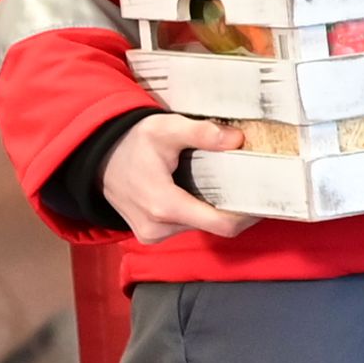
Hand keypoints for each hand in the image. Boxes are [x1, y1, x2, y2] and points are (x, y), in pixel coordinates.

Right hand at [100, 111, 253, 243]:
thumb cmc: (131, 142)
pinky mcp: (150, 234)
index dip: (249, 215)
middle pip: (214, 225)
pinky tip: (202, 191)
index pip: (222, 225)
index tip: (267, 199)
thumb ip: (200, 133)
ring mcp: (152, 234)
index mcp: (165, 206)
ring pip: (200, 226)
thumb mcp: (164, 129)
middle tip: (252, 185)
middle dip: (234, 208)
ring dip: (214, 208)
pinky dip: (197, 211)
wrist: (96, 157)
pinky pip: (185, 225)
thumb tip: (237, 139)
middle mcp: (158, 227)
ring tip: (226, 185)